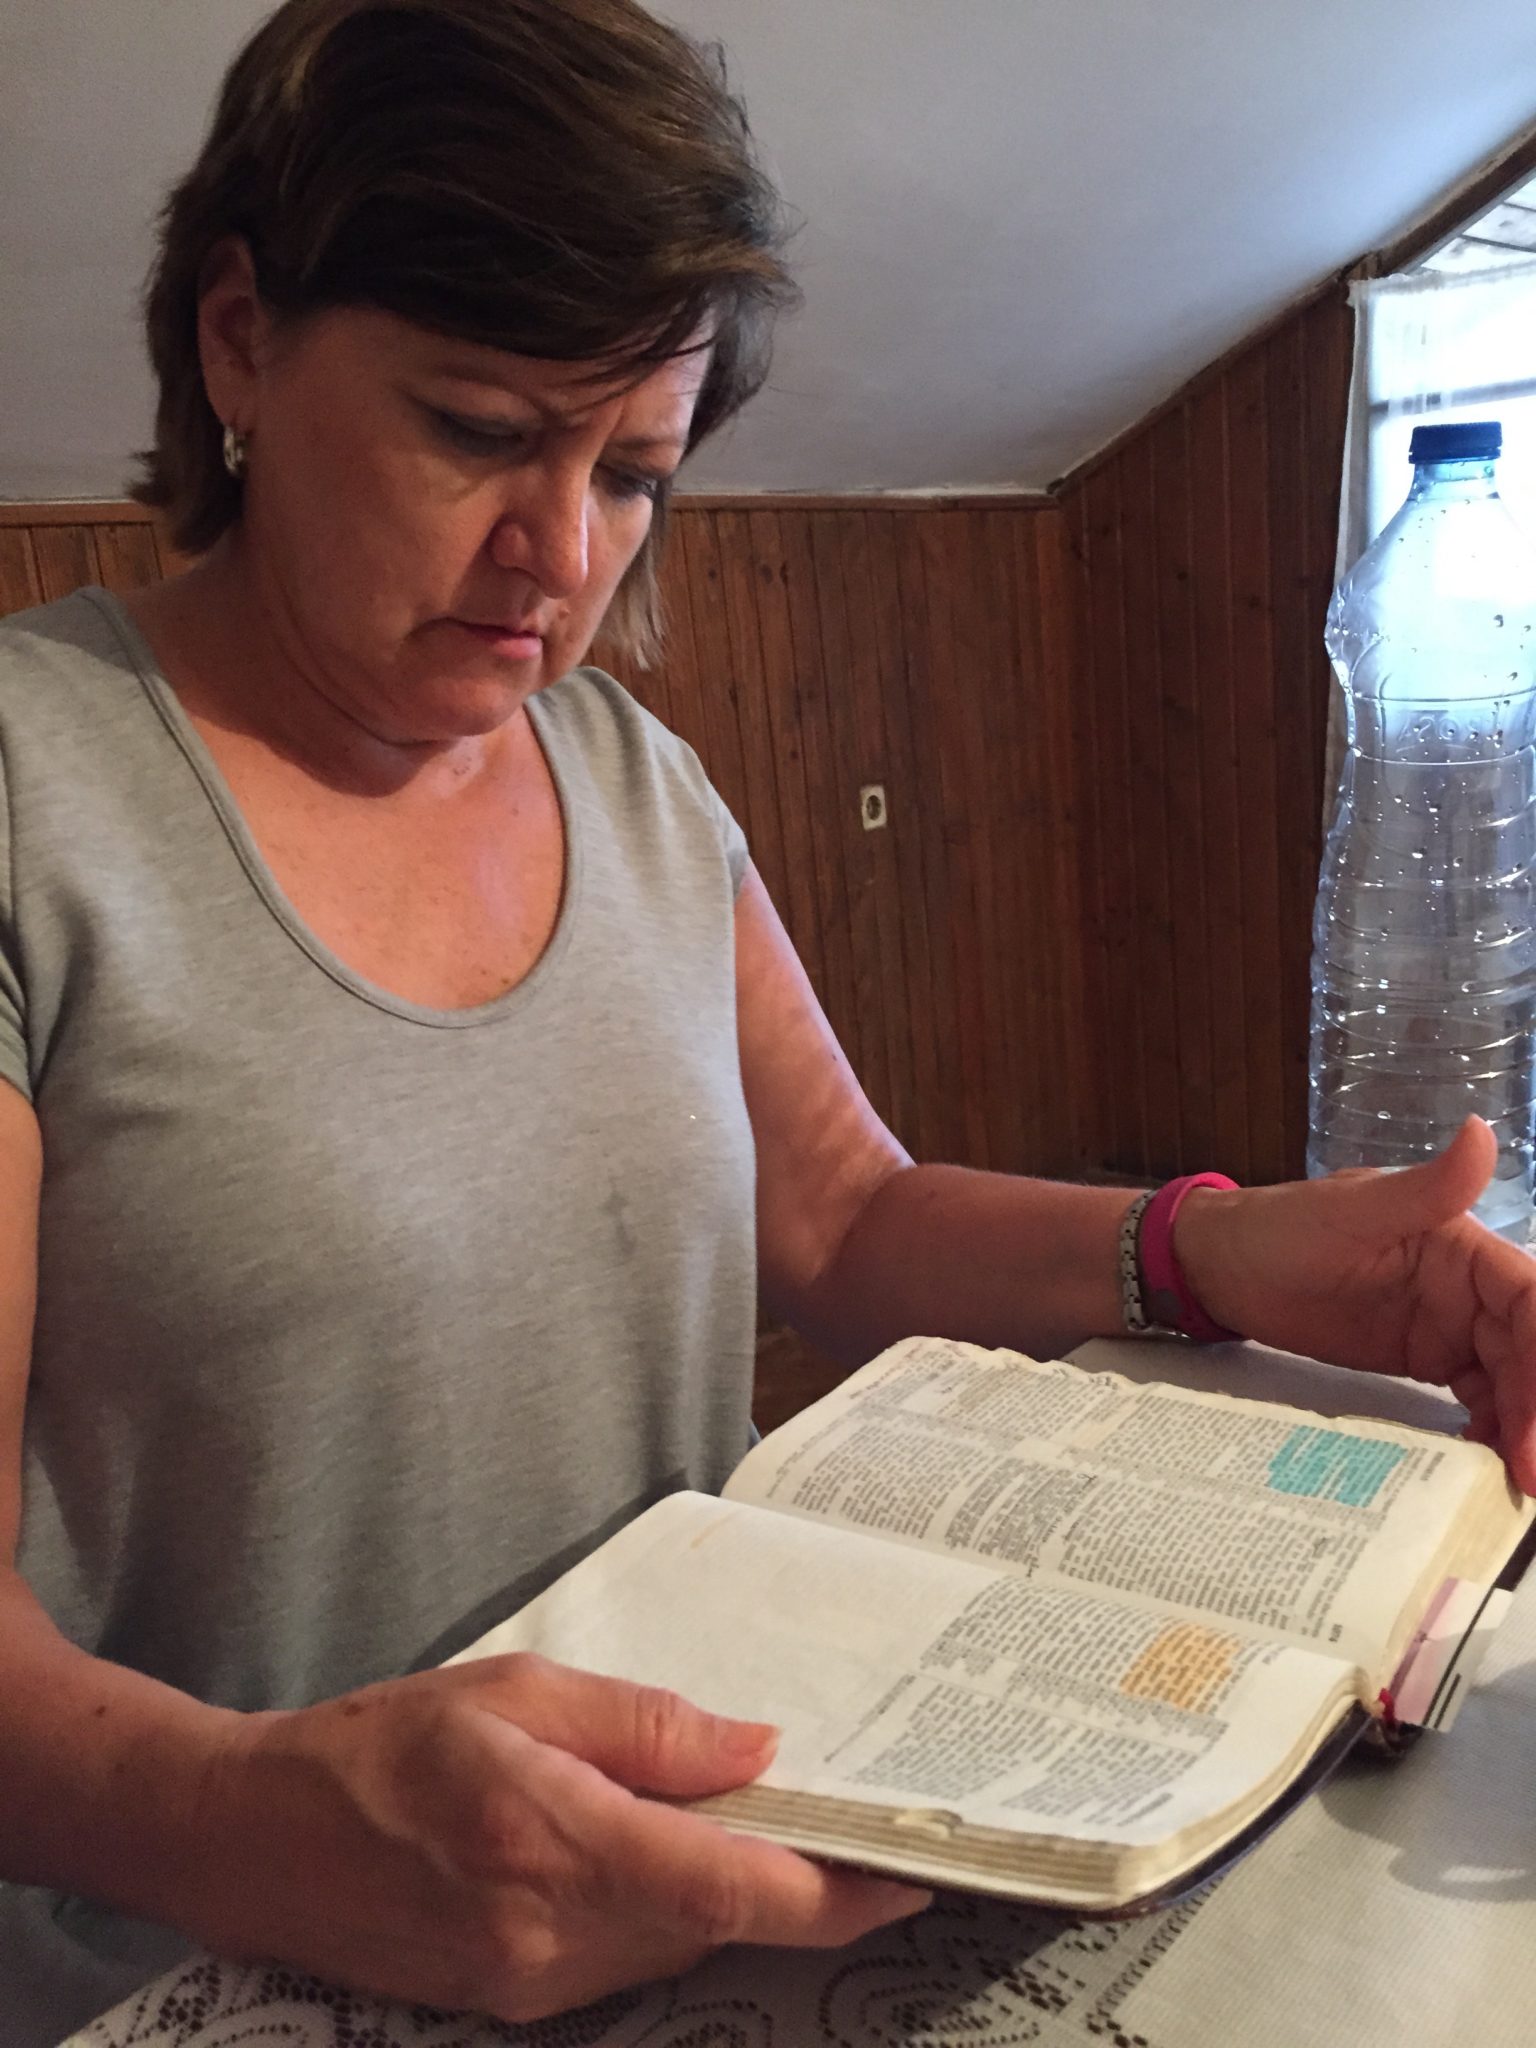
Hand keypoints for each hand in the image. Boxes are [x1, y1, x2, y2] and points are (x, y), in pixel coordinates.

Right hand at [185, 1652, 926, 2021]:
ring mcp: (533, 1985)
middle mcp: (555, 1937)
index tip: (913, 1871)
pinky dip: (664, 1908)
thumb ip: (646, 1726)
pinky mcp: (514, 2001)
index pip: (737, 1891)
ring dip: (728, 1892)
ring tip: (757, 1820)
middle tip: (848, 1816)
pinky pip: (627, 1958)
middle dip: (793, 1878)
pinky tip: (657, 1849)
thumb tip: (758, 1750)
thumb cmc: (382, 1745)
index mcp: (559, 1844)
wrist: (256, 1840)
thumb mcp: (517, 1692)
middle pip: (721, 1921)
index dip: (840, 1891)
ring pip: (679, 1943)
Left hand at [1173, 1117, 1535, 1492]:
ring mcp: (1449, 1327)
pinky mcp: (1425, 1359)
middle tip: (1531, 1472)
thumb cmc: (1282, 1227)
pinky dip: (1493, 1429)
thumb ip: (1425, 1187)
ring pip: (1512, 1379)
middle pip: (1528, 1349)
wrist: (1223, 1268)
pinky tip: (1486, 1463)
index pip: (1531, 1301)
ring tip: (1519, 1480)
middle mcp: (1468, 1287)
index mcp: (1464, 1246)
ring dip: (1523, 1426)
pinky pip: (1479, 1398)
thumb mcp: (1353, 1210)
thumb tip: (1481, 1131)